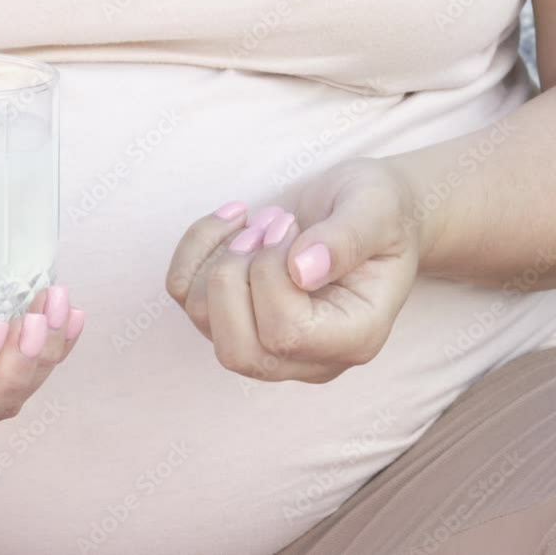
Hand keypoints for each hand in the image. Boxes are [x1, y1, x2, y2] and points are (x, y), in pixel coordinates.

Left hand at [167, 158, 419, 382]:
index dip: (270, 274)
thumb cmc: (379, 210)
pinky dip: (194, 249)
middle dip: (231, 277)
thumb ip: (348, 238)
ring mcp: (265, 343)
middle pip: (236, 351)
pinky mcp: (232, 317)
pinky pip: (185, 293)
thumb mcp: (377, 208)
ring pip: (204, 320)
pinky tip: (234, 219)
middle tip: (265, 226)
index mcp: (353, 338)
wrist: (367, 209)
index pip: (286, 335)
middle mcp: (307, 356)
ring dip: (217, 256)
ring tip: (258, 221)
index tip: (289, 227)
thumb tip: (301, 271)